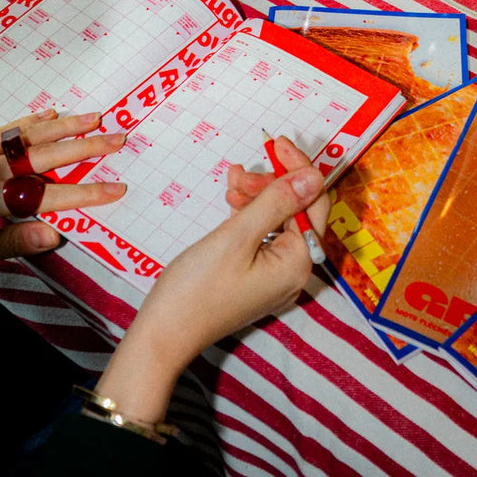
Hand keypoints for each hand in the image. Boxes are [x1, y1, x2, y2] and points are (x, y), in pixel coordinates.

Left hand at [0, 111, 125, 271]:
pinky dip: (28, 122)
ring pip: (28, 135)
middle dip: (87, 146)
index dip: (87, 194)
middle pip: (46, 155)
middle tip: (119, 138)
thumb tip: (54, 234)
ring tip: (94, 118)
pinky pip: (3, 130)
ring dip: (64, 125)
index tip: (117, 189)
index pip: (49, 196)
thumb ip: (11, 241)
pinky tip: (47, 115)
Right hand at [95, 137, 328, 422]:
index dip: (297, 168)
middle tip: (242, 171)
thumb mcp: (237, 236)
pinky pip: (261, 236)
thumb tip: (313, 175)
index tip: (276, 142)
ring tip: (232, 182)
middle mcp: (295, 271)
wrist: (163, 334)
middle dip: (271, 184)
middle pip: (296, 210)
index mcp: (299, 262)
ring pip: (277, 221)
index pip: (313, 202)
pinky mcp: (256, 277)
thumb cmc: (197, 287)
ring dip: (257, 196)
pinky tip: (232, 194)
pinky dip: (249, 213)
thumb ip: (277, 202)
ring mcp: (276, 276)